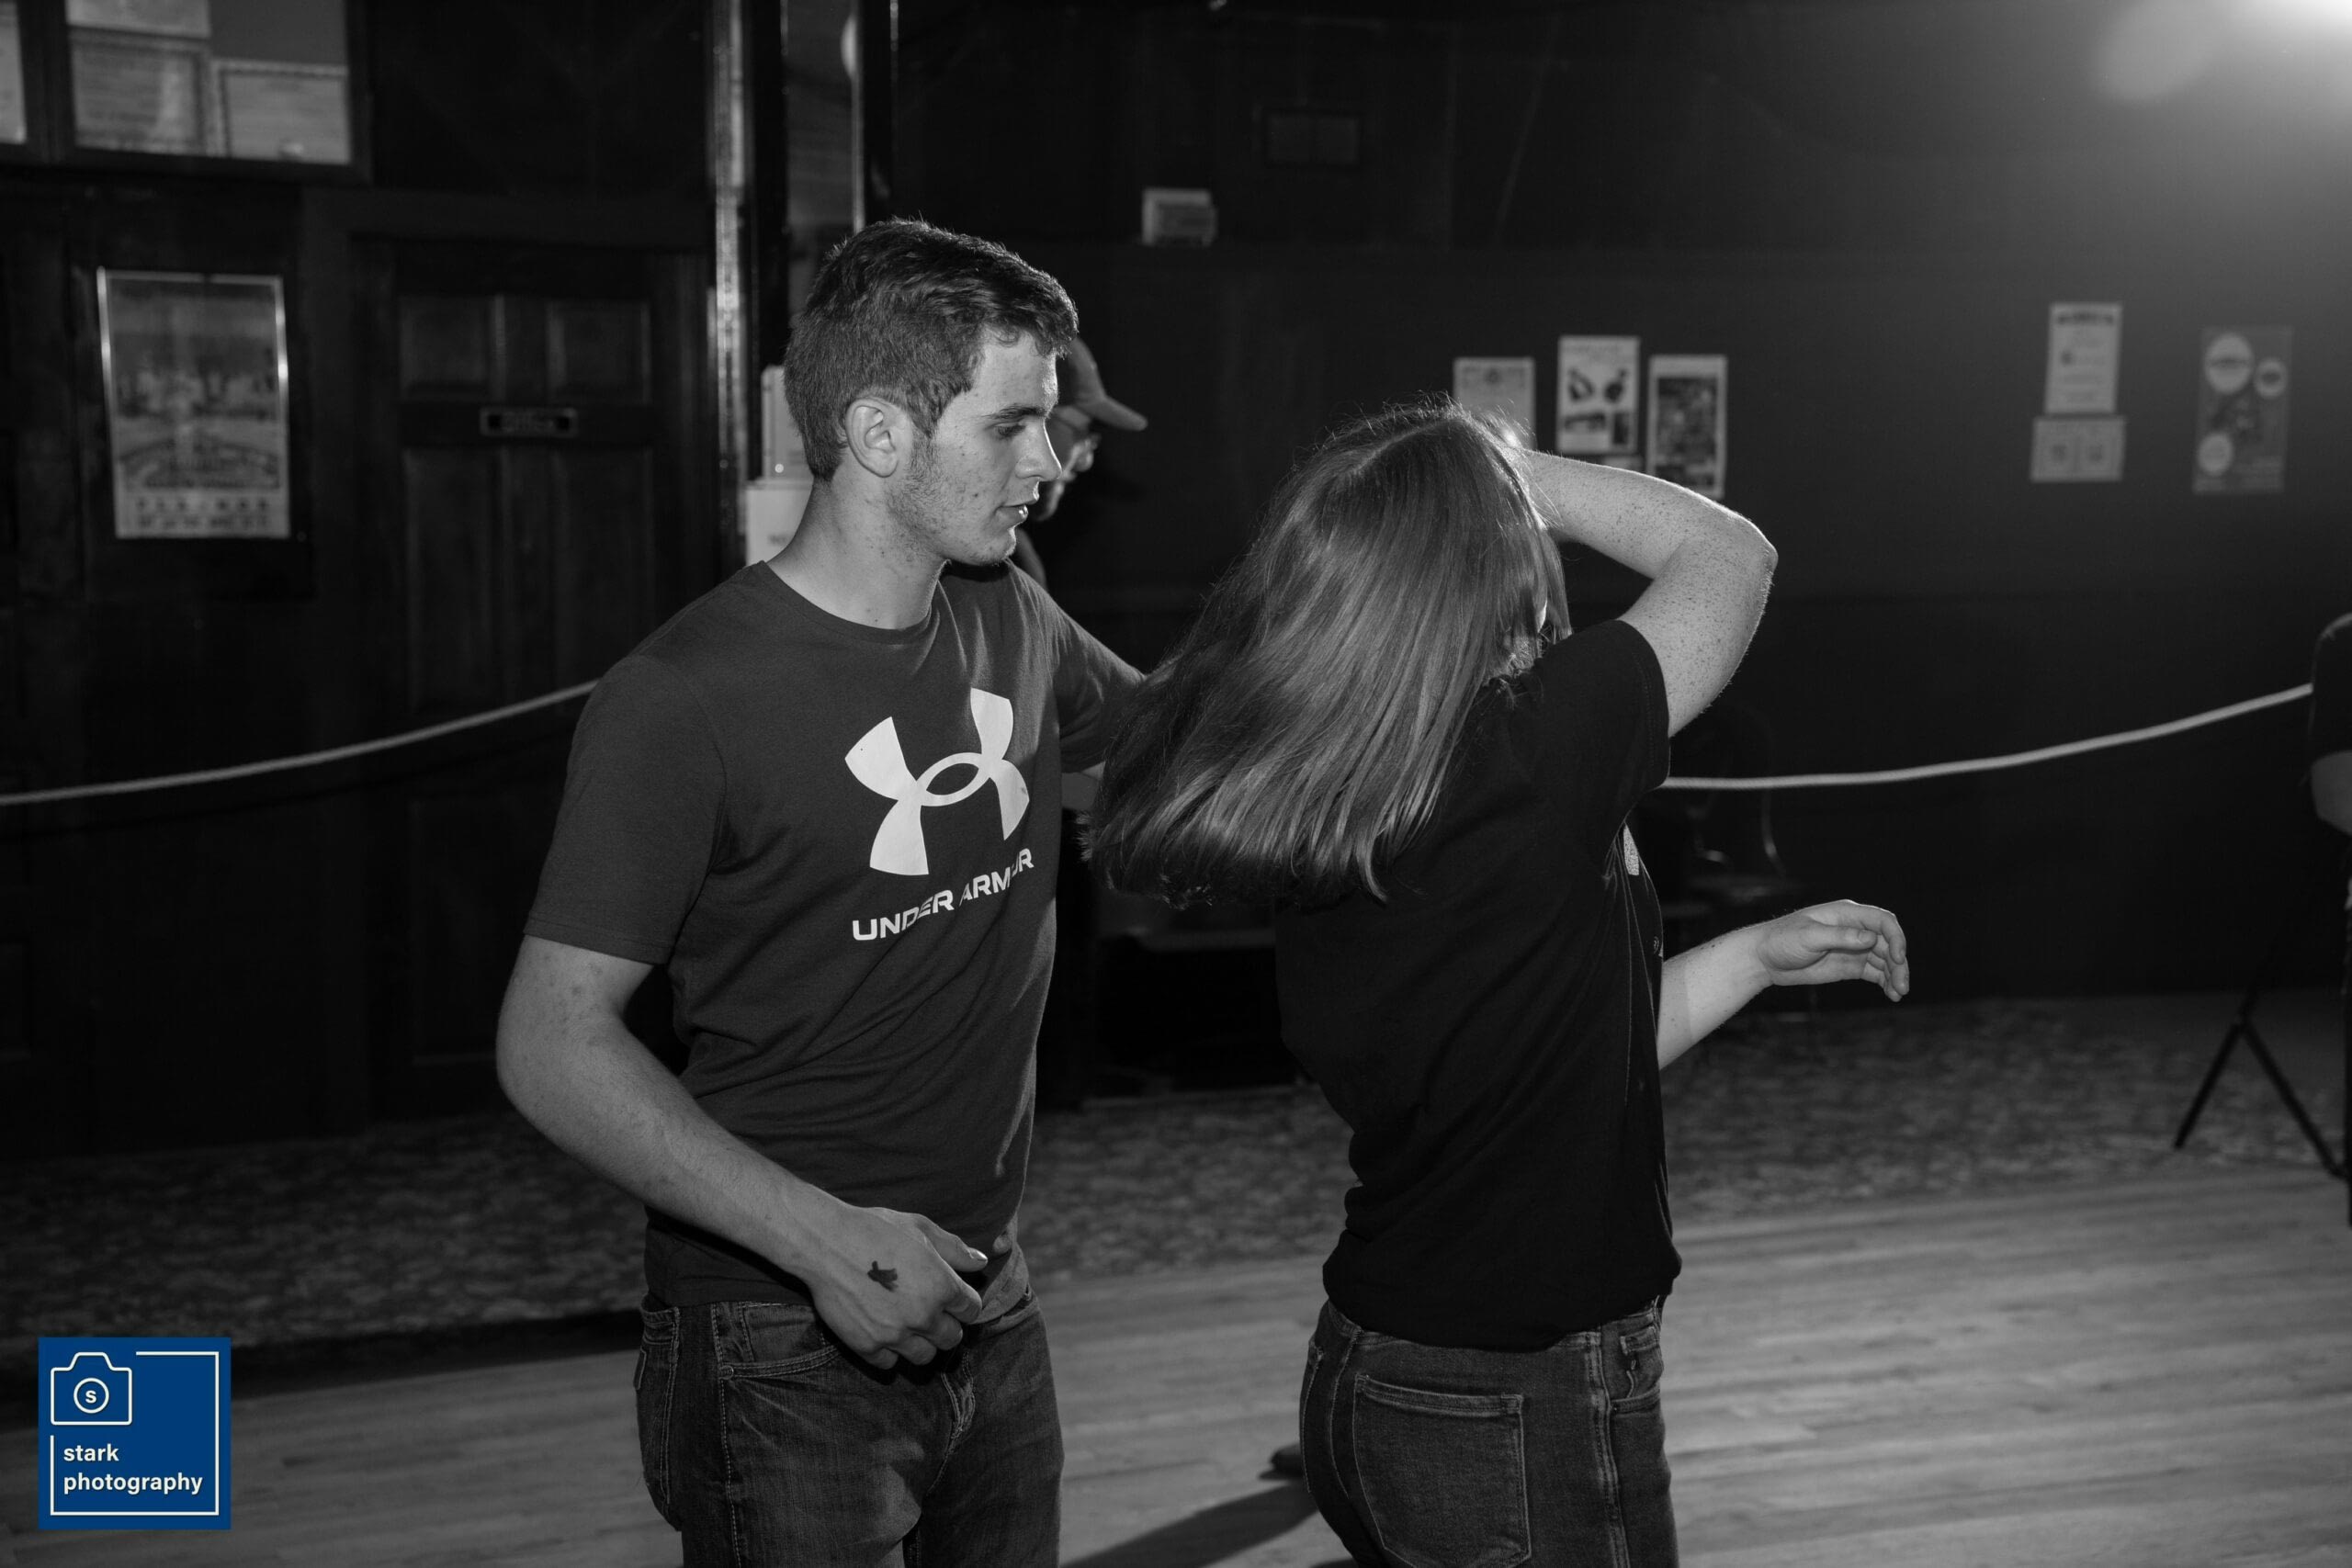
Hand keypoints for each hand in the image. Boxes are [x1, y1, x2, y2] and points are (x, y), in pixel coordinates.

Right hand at [802, 1203, 988, 1370]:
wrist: (825, 1243)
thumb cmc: (875, 1228)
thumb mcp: (920, 1228)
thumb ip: (954, 1249)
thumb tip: (981, 1262)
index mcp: (942, 1286)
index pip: (971, 1310)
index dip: (963, 1302)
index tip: (952, 1298)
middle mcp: (923, 1316)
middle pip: (952, 1338)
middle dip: (946, 1326)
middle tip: (930, 1312)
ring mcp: (895, 1335)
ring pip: (925, 1357)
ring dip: (921, 1344)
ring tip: (908, 1326)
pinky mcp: (867, 1347)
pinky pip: (889, 1364)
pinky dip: (889, 1352)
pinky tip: (882, 1332)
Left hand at [1754, 900, 1909, 1001]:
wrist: (1764, 959)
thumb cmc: (1782, 940)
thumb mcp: (1809, 937)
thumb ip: (1840, 936)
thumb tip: (1871, 937)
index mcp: (1847, 914)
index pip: (1883, 921)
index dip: (1896, 938)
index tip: (1897, 958)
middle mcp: (1855, 929)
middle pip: (1888, 944)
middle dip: (1899, 964)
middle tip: (1902, 986)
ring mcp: (1854, 948)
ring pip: (1885, 960)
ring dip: (1896, 975)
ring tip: (1898, 994)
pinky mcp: (1851, 966)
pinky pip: (1875, 973)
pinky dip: (1886, 982)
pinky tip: (1891, 994)